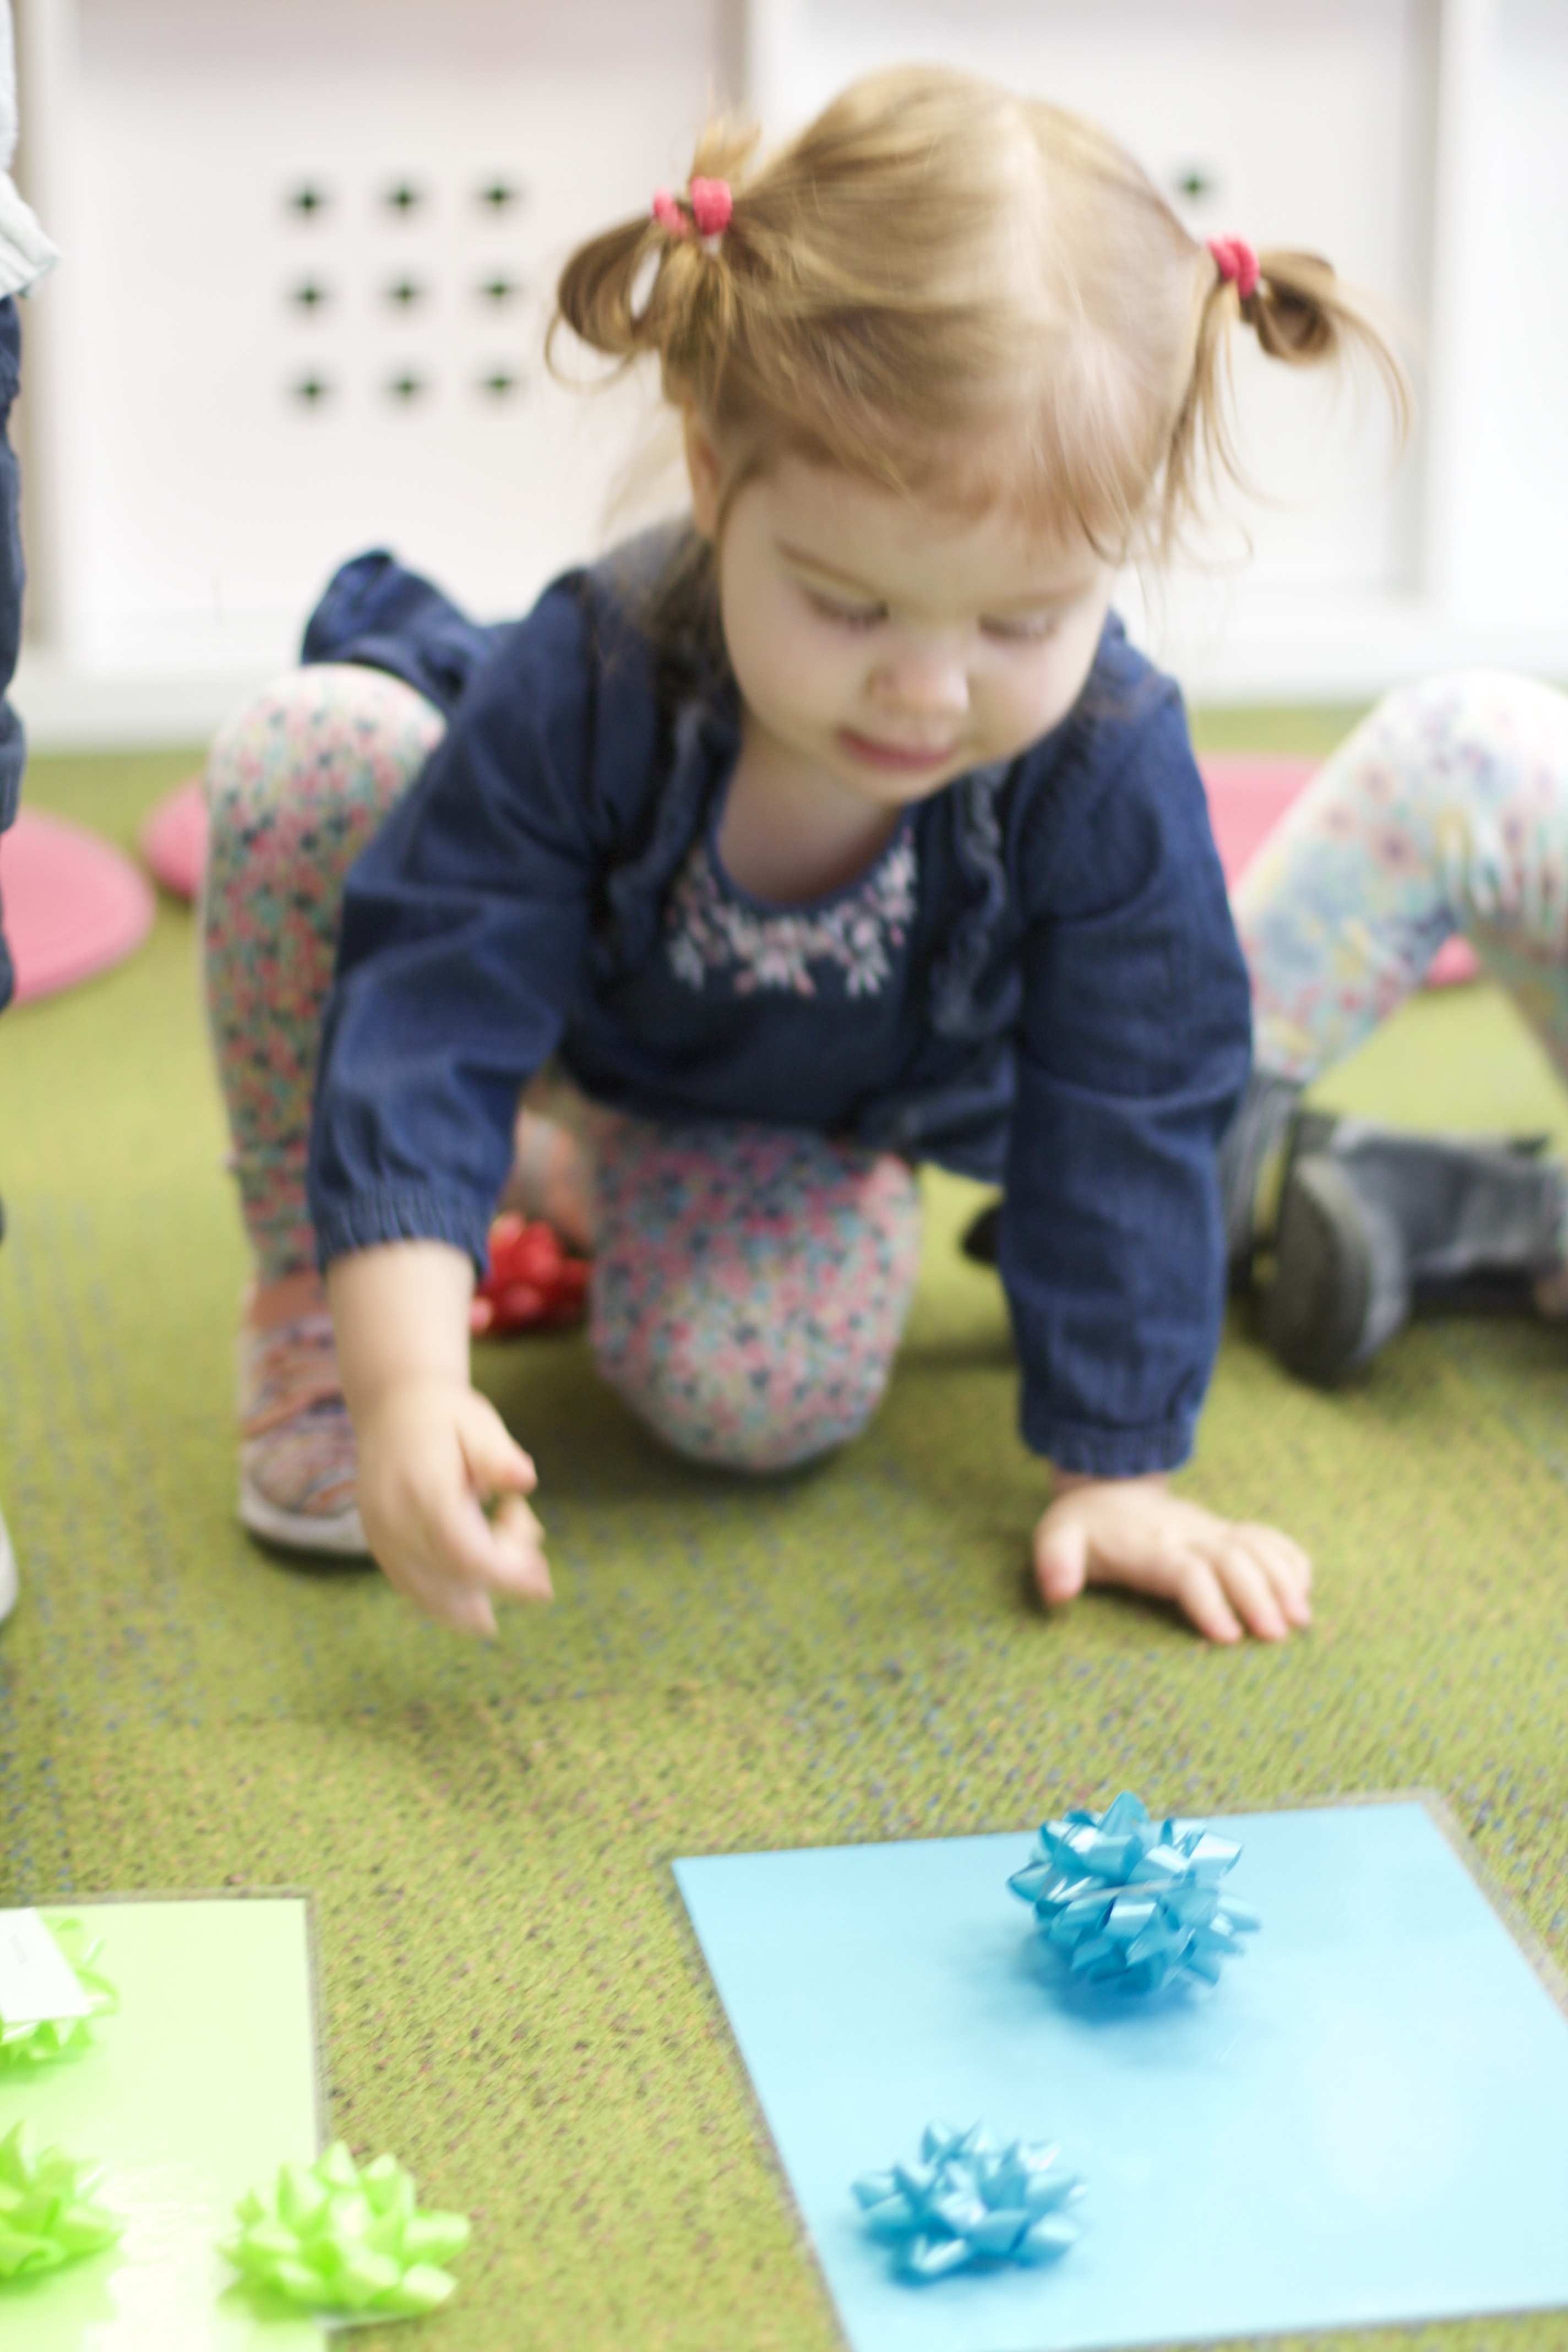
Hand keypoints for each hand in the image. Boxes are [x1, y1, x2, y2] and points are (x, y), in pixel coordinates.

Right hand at [354, 1375, 552, 1635]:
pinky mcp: (380, 1546)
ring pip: (431, 1597)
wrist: (392, 1407)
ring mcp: (382, 1537)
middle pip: (455, 1578)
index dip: (507, 1573)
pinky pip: (414, 1589)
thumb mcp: (478, 1422)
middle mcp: (395, 1520)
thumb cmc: (446, 1415)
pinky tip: (480, 1595)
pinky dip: (450, 1601)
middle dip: (503, 1577)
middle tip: (532, 1540)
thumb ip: (499, 1455)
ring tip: (515, 1566)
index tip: (543, 1574)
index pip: (464, 1553)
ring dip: (478, 1601)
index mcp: (423, 1489)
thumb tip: (525, 1480)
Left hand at [1033, 1472, 1310, 1643]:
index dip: (1209, 1602)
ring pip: (1257, 1546)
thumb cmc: (1082, 1526)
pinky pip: (1265, 1536)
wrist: (1106, 1483)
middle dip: (1259, 1596)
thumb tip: (1057, 1592)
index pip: (1187, 1572)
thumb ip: (1055, 1563)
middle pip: (1233, 1560)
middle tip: (1279, 1635)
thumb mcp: (1055, 1540)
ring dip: (1282, 1579)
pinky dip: (1288, 1556)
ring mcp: (1211, 1530)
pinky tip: (1304, 1584)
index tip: (1228, 1636)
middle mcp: (1187, 1535)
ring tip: (1302, 1618)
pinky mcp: (1224, 1530)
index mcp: (1149, 1546)